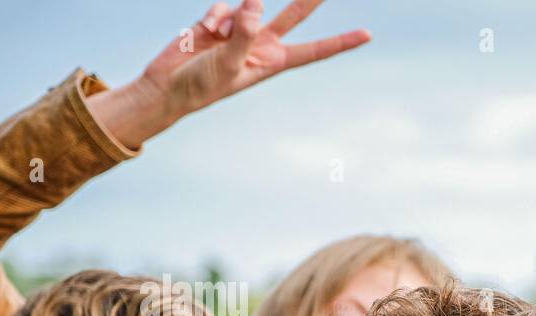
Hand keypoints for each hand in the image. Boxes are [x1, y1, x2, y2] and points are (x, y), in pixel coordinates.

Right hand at [88, 0, 369, 148]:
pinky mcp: (220, 22)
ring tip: (214, 38)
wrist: (167, 86)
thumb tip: (257, 2)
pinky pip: (223, 6)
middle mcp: (262, 45)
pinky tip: (201, 33)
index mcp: (273, 62)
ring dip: (231, 17)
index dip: (341, 42)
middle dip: (310, 0)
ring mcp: (242, 32)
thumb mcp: (226, 63)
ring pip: (249, 7)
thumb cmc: (201, 85)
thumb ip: (244, 32)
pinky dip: (212, 17)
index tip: (368, 35)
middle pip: (294, 16)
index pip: (314, 51)